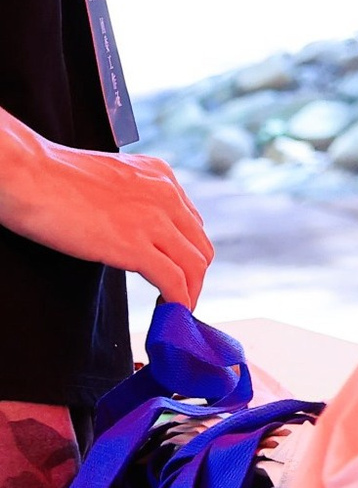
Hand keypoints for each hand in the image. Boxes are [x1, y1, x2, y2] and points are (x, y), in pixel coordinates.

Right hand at [0, 124, 208, 304]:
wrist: (28, 176)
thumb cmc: (52, 179)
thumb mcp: (110, 180)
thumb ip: (129, 198)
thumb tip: (127, 226)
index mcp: (161, 175)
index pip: (191, 223)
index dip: (185, 253)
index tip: (175, 271)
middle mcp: (166, 195)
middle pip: (199, 246)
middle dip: (194, 276)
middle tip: (179, 297)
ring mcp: (153, 220)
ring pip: (194, 266)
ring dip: (190, 293)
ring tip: (175, 310)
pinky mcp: (134, 246)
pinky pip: (173, 280)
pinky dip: (178, 301)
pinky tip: (168, 311)